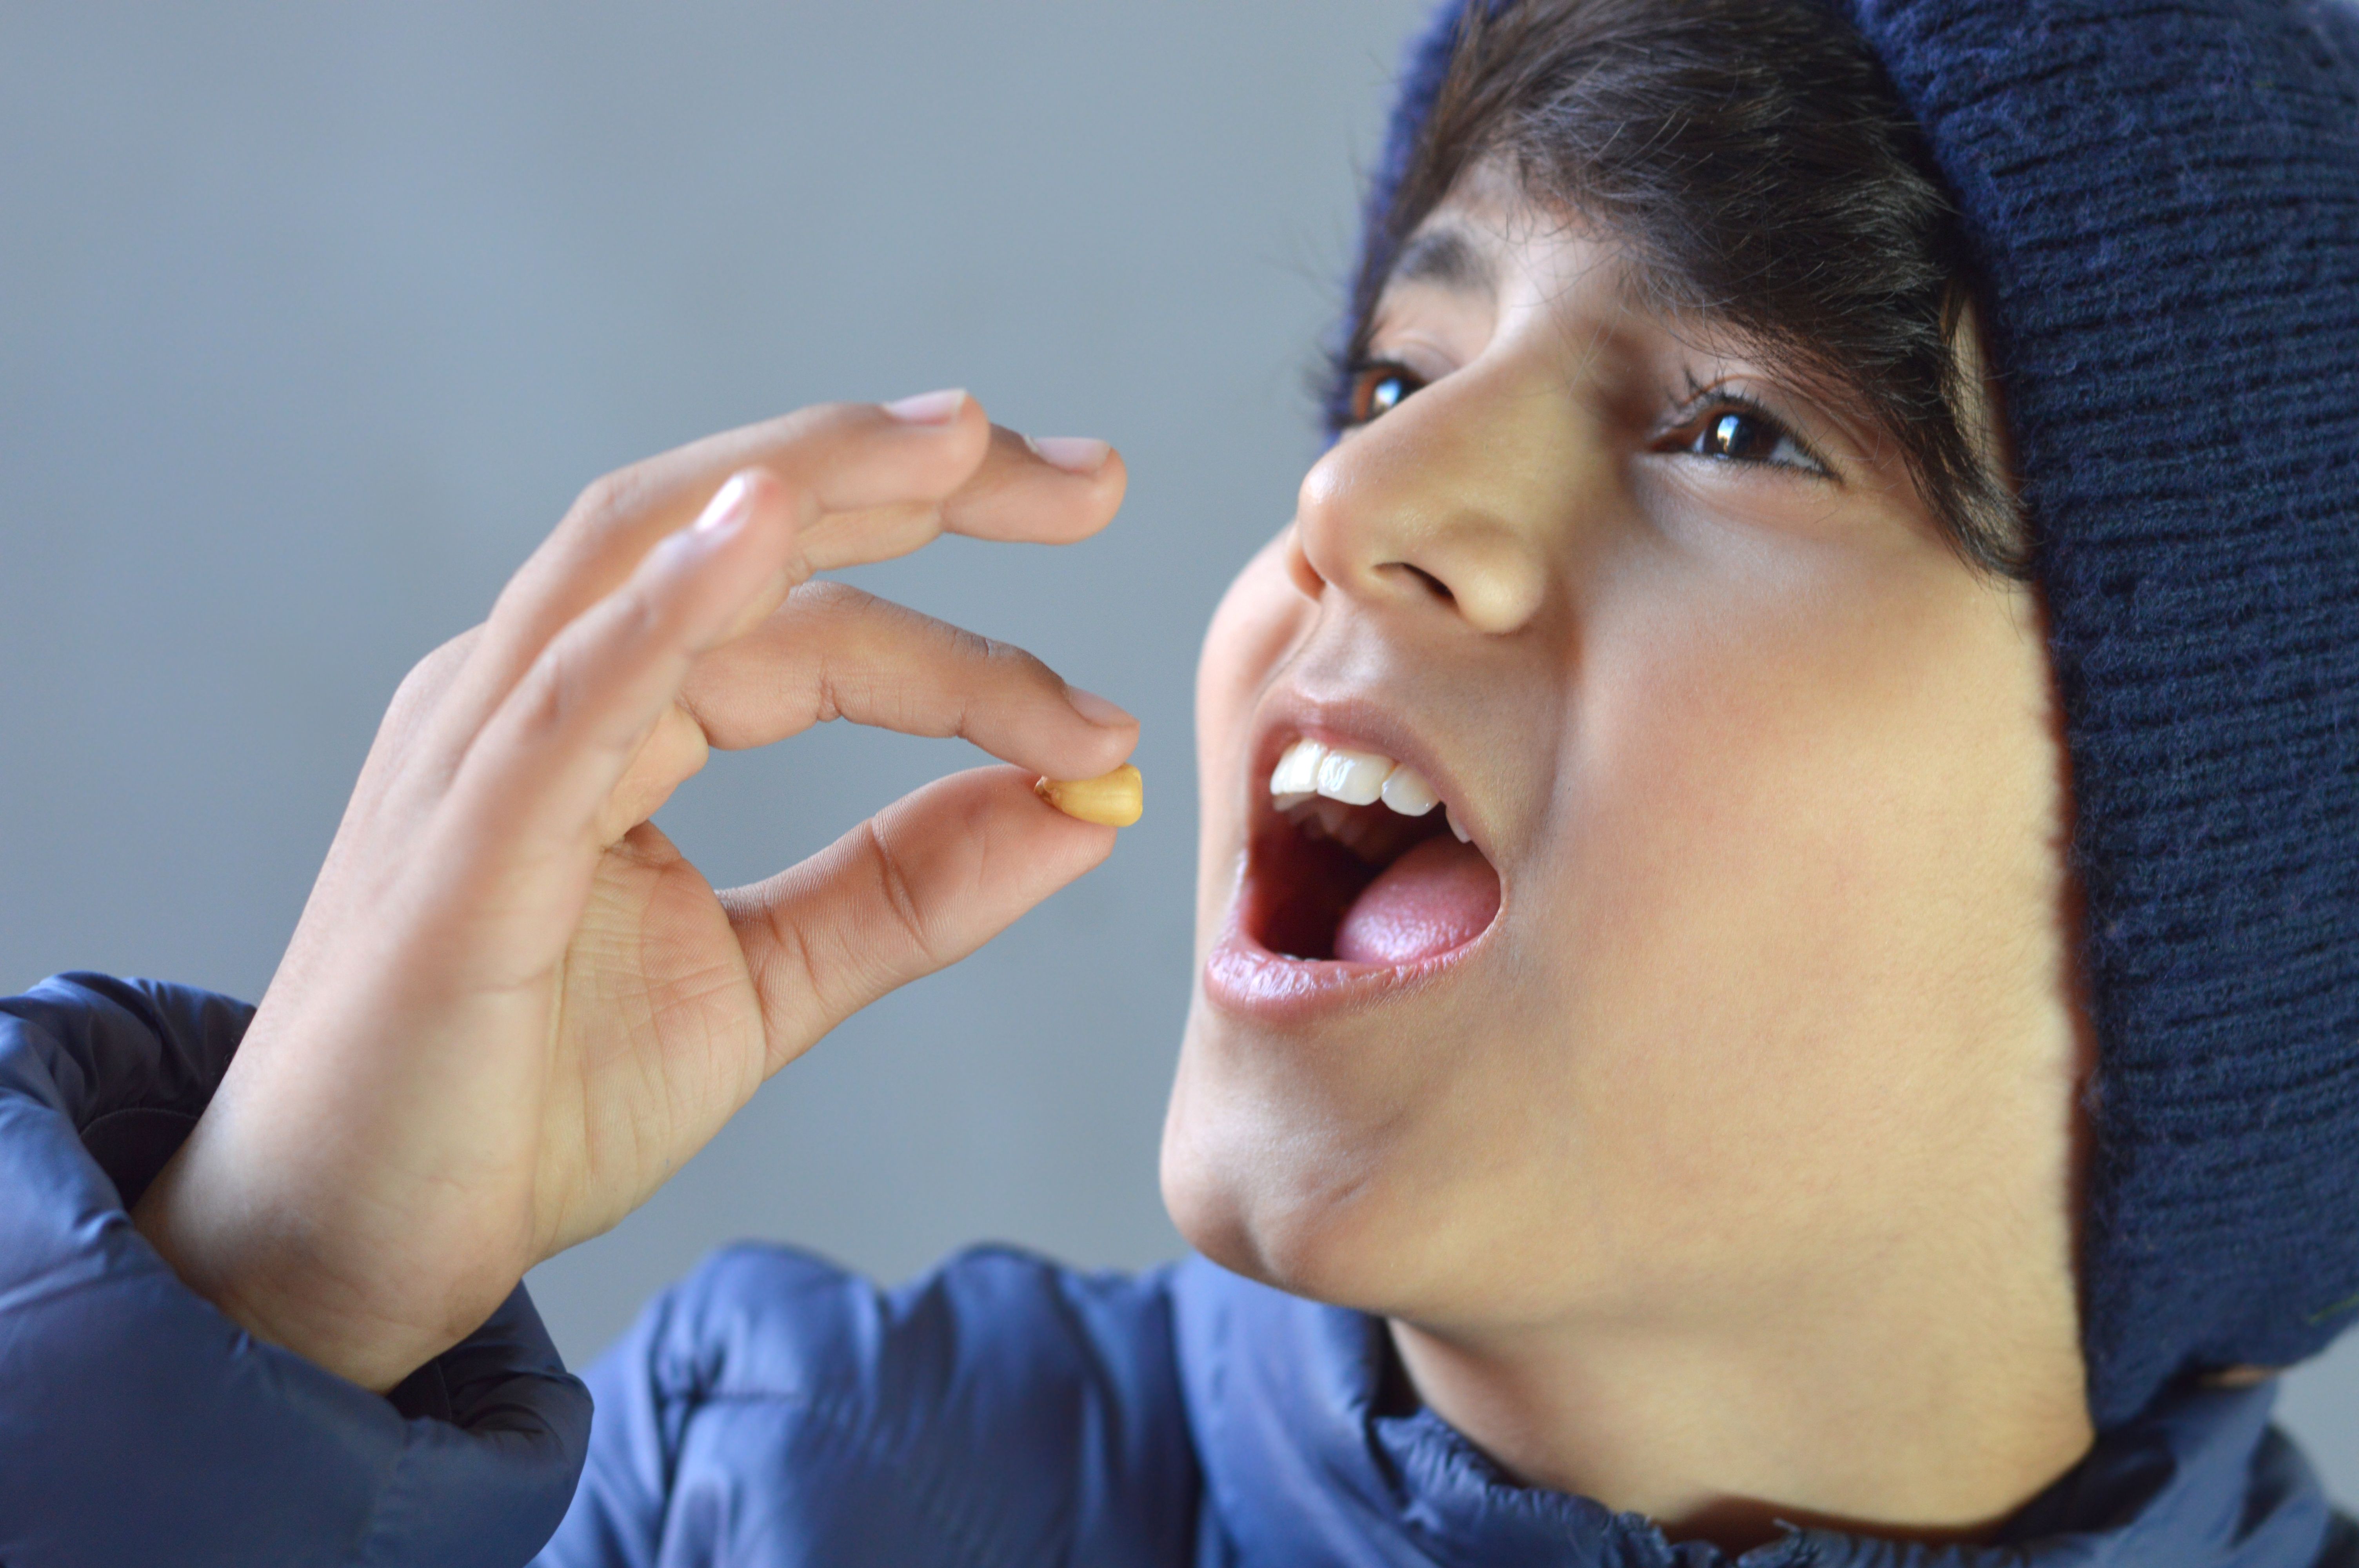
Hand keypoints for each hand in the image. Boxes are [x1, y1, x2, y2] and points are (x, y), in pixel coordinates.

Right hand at [133, 392, 1137, 1390]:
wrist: (355, 1251)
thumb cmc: (529, 1101)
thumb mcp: (768, 979)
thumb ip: (913, 890)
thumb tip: (1089, 807)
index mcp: (605, 714)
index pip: (808, 617)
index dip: (966, 622)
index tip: (1110, 706)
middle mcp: (536, 693)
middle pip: (735, 523)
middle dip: (915, 480)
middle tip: (1095, 476)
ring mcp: (482, 749)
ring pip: (650, 555)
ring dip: (807, 482)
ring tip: (959, 441)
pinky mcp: (458, 843)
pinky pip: (566, 692)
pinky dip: (665, 604)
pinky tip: (762, 527)